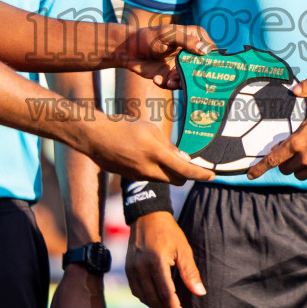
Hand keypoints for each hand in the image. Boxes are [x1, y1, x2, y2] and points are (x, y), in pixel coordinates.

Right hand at [79, 115, 213, 183]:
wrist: (94, 137)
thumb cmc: (123, 127)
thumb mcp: (150, 130)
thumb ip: (168, 146)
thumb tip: (183, 159)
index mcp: (156, 154)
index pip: (185, 170)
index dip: (201, 175)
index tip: (212, 176)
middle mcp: (149, 169)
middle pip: (177, 180)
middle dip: (186, 175)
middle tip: (189, 163)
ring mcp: (139, 176)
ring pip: (164, 179)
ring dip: (170, 172)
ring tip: (165, 154)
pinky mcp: (131, 178)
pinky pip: (150, 177)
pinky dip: (156, 170)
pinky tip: (148, 156)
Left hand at [111, 23, 214, 87]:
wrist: (129, 49)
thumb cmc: (149, 36)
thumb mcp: (168, 34)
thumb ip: (187, 41)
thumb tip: (206, 51)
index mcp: (195, 38)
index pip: (212, 51)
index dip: (214, 61)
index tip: (213, 71)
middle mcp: (192, 53)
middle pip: (203, 69)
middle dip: (197, 76)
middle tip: (187, 78)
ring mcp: (182, 66)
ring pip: (190, 79)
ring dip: (180, 81)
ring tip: (170, 79)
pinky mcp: (171, 76)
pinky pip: (174, 85)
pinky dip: (166, 83)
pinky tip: (157, 78)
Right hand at [126, 213, 205, 307]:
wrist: (147, 217)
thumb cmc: (169, 232)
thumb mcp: (184, 249)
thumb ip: (190, 273)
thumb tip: (200, 293)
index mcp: (156, 261)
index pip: (166, 293)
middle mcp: (141, 267)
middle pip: (154, 299)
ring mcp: (132, 269)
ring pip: (144, 297)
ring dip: (157, 307)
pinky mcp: (127, 269)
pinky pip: (137, 291)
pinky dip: (147, 299)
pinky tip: (157, 301)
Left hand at [245, 112, 306, 180]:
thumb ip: (291, 139)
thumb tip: (277, 150)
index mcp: (296, 143)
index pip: (272, 160)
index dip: (259, 169)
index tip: (249, 175)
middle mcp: (304, 157)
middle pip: (284, 169)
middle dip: (285, 163)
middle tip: (293, 155)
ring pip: (297, 175)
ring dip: (298, 168)